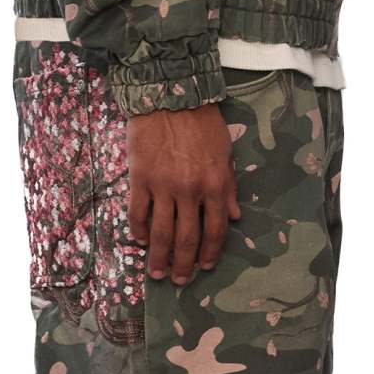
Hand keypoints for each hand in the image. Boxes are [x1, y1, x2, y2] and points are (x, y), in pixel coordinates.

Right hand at [127, 105, 241, 284]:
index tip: (205, 267)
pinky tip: (141, 241)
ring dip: (158, 257)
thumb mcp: (226, 153)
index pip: (215, 230)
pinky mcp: (140, 178)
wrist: (169, 93)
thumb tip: (235, 218)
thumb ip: (230, 187)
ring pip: (161, 232)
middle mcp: (190, 190)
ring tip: (156, 273)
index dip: (210, 253)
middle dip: (183, 264)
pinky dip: (140, 230)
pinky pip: (138, 213)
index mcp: (215, 185)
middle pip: (186, 239)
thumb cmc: (202, 122)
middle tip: (178, 281)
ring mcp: (163, 186)